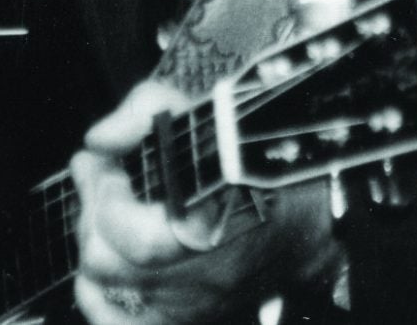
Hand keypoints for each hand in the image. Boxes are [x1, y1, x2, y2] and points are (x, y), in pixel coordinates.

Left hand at [70, 78, 336, 324]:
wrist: (325, 203)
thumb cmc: (269, 153)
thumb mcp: (214, 111)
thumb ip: (146, 113)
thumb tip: (100, 139)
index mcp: (215, 223)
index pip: (124, 231)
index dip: (101, 190)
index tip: (104, 158)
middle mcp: (205, 277)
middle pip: (104, 264)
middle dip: (91, 213)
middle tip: (100, 177)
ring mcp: (200, 306)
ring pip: (106, 296)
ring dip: (96, 249)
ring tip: (104, 215)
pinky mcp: (199, 320)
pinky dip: (105, 298)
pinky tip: (110, 266)